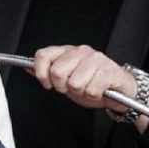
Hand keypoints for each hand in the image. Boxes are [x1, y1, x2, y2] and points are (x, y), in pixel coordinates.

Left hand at [31, 45, 148, 130]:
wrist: (121, 90)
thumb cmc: (92, 83)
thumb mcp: (66, 78)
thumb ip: (47, 72)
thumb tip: (27, 67)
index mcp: (68, 51)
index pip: (43, 55)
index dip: (41, 73)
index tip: (47, 83)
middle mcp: (81, 51)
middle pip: (57, 72)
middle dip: (62, 87)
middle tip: (73, 88)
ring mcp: (97, 59)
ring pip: (74, 83)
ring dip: (80, 92)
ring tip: (88, 88)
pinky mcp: (109, 71)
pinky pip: (91, 90)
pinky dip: (93, 96)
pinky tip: (98, 91)